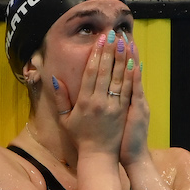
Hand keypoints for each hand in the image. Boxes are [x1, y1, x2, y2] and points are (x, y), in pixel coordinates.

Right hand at [53, 31, 129, 158]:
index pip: (91, 73)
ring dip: (123, 58)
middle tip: (114, 33)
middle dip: (110, 50)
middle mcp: (99, 102)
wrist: (99, 155)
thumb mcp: (65, 119)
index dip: (96, 54)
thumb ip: (60, 98)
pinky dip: (132, 75)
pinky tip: (135, 62)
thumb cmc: (80, 136)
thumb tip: (54, 78)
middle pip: (106, 71)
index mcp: (84, 102)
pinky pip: (128, 90)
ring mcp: (114, 106)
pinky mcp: (125, 111)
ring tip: (125, 41)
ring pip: (119, 78)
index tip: (100, 40)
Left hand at [119, 42, 150, 165]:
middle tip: (120, 32)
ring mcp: (136, 103)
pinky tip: (133, 63)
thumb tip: (116, 91)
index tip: (116, 41)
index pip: (123, 73)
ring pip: (133, 77)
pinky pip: (136, 90)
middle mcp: (133, 97)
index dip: (121, 57)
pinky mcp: (137, 110)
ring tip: (127, 40)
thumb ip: (119, 103)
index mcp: (127, 99)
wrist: (134, 156)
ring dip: (130, 58)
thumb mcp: (122, 119)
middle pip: (128, 70)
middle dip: (124, 51)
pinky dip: (135, 77)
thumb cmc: (123, 141)